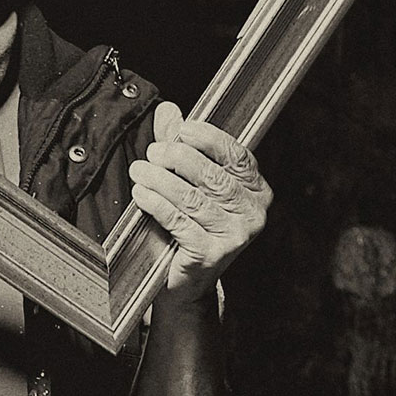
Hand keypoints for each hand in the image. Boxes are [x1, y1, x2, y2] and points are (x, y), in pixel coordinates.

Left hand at [120, 104, 271, 305]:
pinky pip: (179, 221)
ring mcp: (234, 236)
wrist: (185, 284)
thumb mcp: (189, 184)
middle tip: (153, 152)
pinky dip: (157, 204)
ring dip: (161, 180)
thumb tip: (168, 111)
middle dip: (179, 159)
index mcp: (255, 191)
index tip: (182, 130)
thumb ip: (180, 147)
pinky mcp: (211, 254)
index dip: (209, 139)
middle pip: (213, 176)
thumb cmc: (189, 229)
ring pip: (194, 198)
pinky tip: (142, 194)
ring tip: (139, 170)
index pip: (236, 156)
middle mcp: (252, 213)